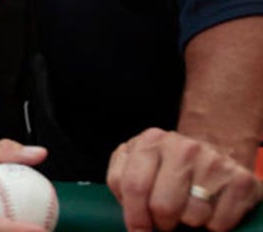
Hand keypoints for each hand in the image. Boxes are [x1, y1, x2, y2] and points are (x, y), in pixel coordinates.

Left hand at [107, 127, 262, 230]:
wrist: (216, 150)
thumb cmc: (169, 165)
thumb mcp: (138, 163)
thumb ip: (123, 181)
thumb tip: (130, 218)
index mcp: (150, 141)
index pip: (131, 186)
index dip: (134, 217)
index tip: (138, 231)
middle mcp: (182, 147)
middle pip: (162, 206)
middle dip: (161, 224)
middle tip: (165, 223)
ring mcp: (213, 160)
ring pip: (192, 217)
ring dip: (189, 223)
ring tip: (189, 210)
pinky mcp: (241, 179)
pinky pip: (219, 223)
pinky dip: (214, 226)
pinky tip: (211, 210)